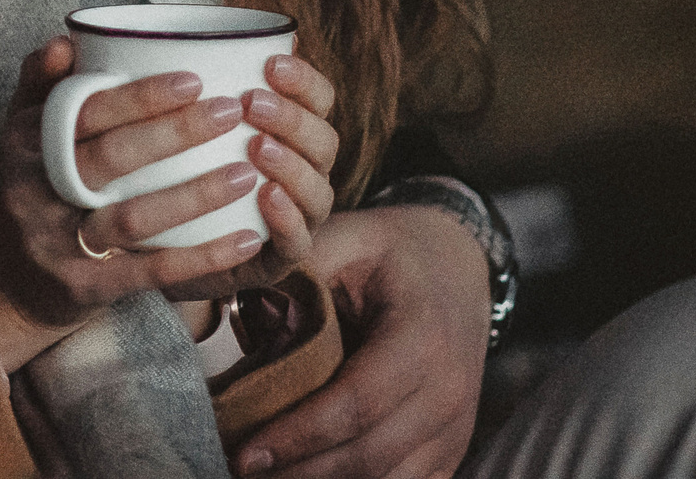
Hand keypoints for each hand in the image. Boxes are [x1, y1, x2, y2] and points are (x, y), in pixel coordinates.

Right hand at [0, 37, 276, 372]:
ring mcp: (57, 243)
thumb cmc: (34, 186)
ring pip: (131, 216)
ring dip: (194, 194)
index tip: (195, 78)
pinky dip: (201, 257)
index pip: (82, 110)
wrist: (9, 281)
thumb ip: (42, 83)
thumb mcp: (23, 132)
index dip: (138, 96)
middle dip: (176, 133)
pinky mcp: (83, 288)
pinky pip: (148, 272)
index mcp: (24, 142)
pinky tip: (247, 239)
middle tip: (232, 112)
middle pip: (109, 158)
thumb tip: (67, 40)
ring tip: (247, 173)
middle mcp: (34, 191)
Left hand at [159, 55, 339, 304]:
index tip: (270, 61)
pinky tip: (266, 196)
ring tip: (257, 146)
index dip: (303, 80)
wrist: (161, 249)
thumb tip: (208, 29)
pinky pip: (297, 242)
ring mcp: (297, 217)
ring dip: (292, 165)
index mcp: (292, 134)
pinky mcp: (278, 259)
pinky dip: (287, 218)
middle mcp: (304, 173)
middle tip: (253, 102)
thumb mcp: (186, 123)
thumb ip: (205, 83)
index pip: (319, 100)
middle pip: (324, 141)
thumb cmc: (180, 172)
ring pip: (318, 190)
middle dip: (293, 118)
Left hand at [231, 205, 490, 476]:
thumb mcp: (346, 240)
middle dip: (301, 472)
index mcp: (421, 337)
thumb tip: (237, 302)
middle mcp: (449, 392)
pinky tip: (312, 478)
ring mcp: (456, 428)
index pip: (356, 403)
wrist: (458, 268)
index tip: (245, 454)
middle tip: (241, 471)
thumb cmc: (389, 255)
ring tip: (269, 477)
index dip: (299, 434)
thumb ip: (296, 271)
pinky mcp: (451, 450)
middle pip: (369, 456)